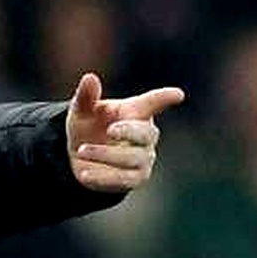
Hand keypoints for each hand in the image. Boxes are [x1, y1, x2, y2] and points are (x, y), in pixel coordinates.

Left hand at [66, 72, 184, 192]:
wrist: (80, 158)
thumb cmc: (87, 127)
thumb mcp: (81, 111)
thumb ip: (86, 96)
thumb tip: (90, 78)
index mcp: (135, 112)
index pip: (153, 103)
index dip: (164, 98)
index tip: (177, 95)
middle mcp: (145, 135)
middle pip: (147, 133)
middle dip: (129, 131)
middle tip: (110, 130)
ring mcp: (143, 158)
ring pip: (133, 158)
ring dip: (106, 154)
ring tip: (81, 151)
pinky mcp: (134, 178)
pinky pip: (124, 180)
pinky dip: (103, 177)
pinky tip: (84, 174)